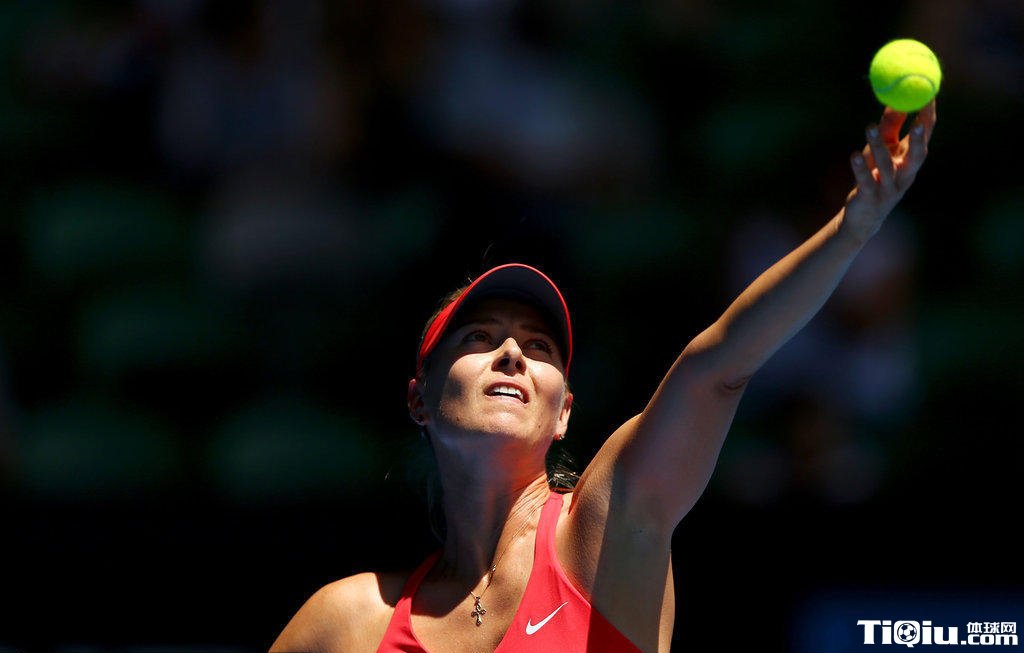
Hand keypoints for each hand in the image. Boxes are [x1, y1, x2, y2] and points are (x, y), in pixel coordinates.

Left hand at [842, 100, 935, 242]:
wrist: (864, 215)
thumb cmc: (875, 176)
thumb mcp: (884, 149)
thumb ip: (890, 126)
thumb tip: (895, 100)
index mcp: (911, 159)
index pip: (925, 135)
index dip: (928, 116)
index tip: (928, 94)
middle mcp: (905, 174)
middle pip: (917, 156)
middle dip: (920, 140)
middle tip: (918, 122)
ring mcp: (889, 188)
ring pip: (887, 166)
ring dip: (878, 145)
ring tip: (870, 125)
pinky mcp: (870, 197)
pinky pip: (866, 181)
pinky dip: (860, 169)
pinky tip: (854, 155)